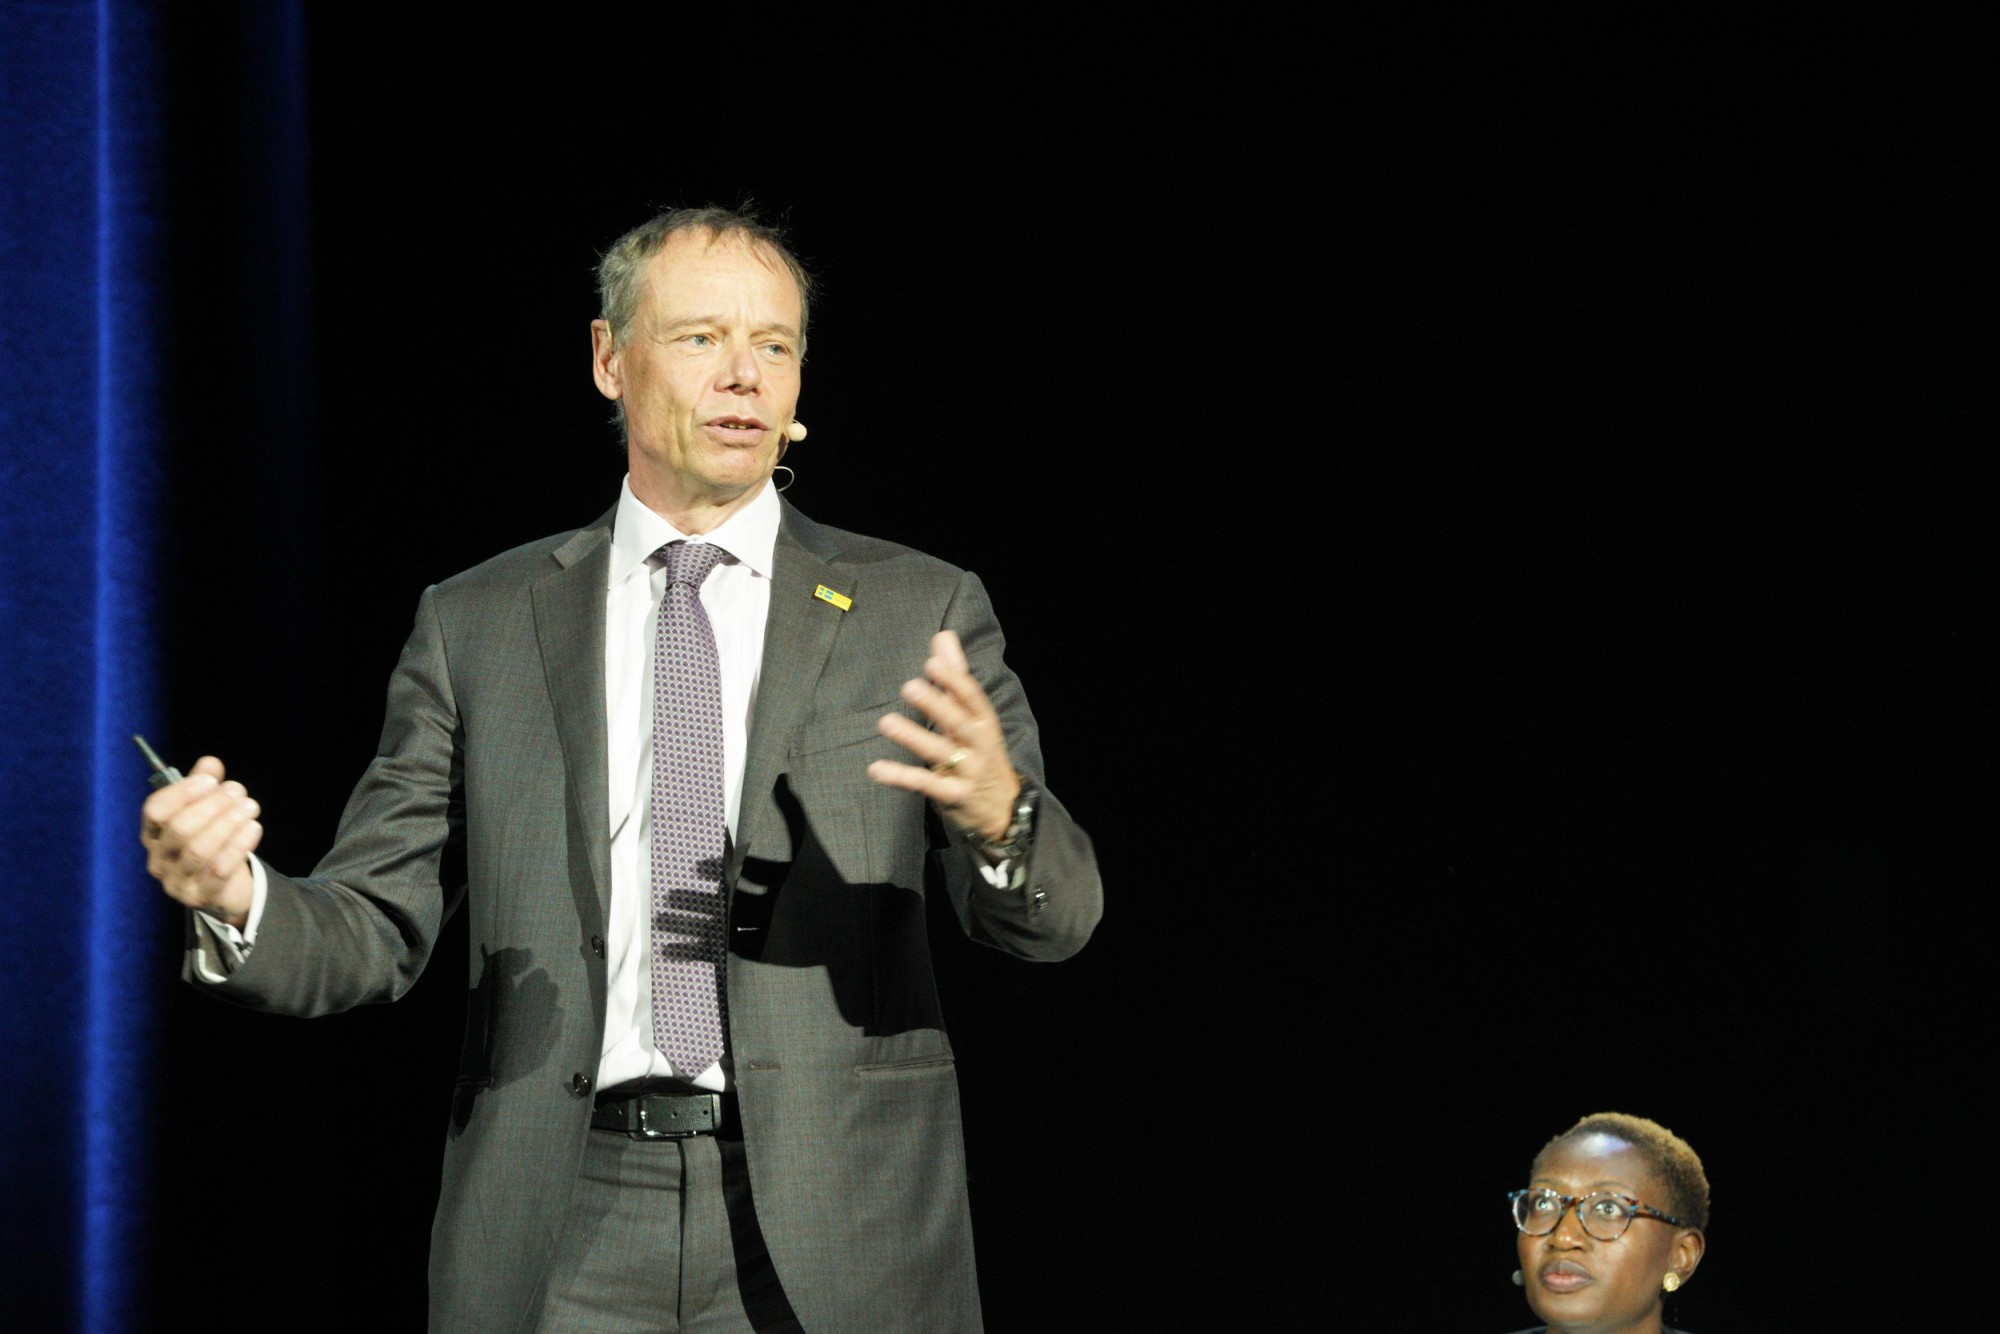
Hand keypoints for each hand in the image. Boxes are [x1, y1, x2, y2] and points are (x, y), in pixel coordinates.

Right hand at [139, 756, 261, 926]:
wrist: (225, 888)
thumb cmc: (211, 841)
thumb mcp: (206, 811)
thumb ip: (205, 785)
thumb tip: (210, 763)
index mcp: (154, 834)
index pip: (154, 811)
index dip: (181, 793)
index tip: (210, 780)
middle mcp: (159, 858)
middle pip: (179, 828)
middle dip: (212, 805)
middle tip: (238, 792)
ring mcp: (176, 881)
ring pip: (199, 849)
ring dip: (228, 823)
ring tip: (250, 806)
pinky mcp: (200, 896)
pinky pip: (218, 872)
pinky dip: (237, 846)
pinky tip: (253, 828)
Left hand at [867, 631, 1019, 841]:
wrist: (1004, 809)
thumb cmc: (981, 752)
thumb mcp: (974, 716)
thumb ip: (955, 676)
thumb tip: (944, 636)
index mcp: (983, 722)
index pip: (972, 698)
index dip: (954, 680)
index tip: (934, 662)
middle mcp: (978, 745)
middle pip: (957, 722)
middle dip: (936, 704)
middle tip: (909, 687)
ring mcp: (967, 772)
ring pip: (940, 753)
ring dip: (913, 738)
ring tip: (886, 722)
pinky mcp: (953, 796)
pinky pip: (924, 784)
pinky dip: (900, 776)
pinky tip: (876, 768)